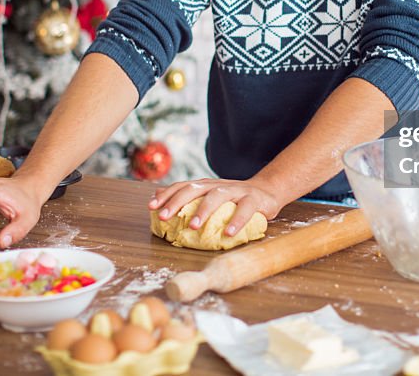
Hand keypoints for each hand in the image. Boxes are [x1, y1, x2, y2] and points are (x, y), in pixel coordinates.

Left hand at [148, 178, 281, 236]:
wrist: (267, 190)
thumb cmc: (234, 198)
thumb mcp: (210, 195)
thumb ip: (187, 196)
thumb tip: (157, 196)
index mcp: (206, 185)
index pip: (182, 186)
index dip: (166, 195)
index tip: (151, 207)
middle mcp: (218, 185)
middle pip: (194, 189)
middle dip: (177, 202)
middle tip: (164, 217)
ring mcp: (236, 191)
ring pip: (217, 196)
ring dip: (203, 210)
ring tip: (193, 226)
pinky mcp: (254, 199)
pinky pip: (244, 209)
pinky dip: (236, 220)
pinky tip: (228, 233)